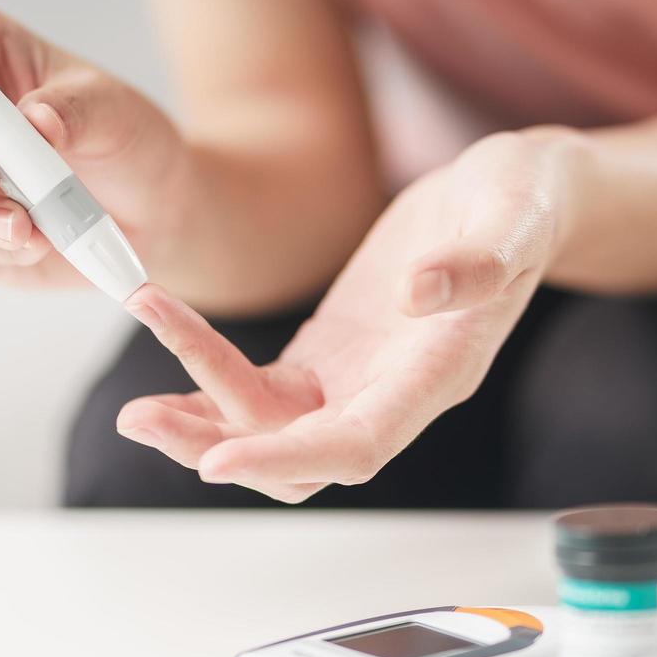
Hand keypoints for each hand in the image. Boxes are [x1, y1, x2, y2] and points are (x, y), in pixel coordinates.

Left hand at [117, 132, 582, 501]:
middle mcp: (393, 393)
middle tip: (141, 418)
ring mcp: (358, 379)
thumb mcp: (513, 216)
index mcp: (437, 372)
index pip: (356, 444)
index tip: (218, 461)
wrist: (514, 195)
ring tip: (134, 410)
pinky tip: (166, 385)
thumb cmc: (522, 203)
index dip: (288, 457)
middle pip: (298, 457)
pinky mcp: (331, 354)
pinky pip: (262, 395)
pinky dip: (212, 391)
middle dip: (218, 446)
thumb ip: (481, 261)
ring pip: (271, 434)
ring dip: (202, 425)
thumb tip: (423, 291)